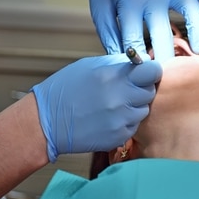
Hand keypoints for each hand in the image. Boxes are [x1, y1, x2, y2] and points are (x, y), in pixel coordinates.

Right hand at [31, 55, 161, 161]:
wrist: (46, 123)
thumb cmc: (65, 91)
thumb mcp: (91, 66)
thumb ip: (119, 64)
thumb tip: (141, 62)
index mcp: (113, 77)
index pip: (152, 72)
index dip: (151, 72)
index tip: (147, 73)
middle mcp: (120, 98)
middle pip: (150, 92)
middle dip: (141, 89)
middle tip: (125, 90)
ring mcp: (120, 120)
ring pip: (143, 111)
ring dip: (134, 107)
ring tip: (113, 105)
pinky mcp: (118, 136)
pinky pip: (133, 127)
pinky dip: (125, 122)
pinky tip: (108, 118)